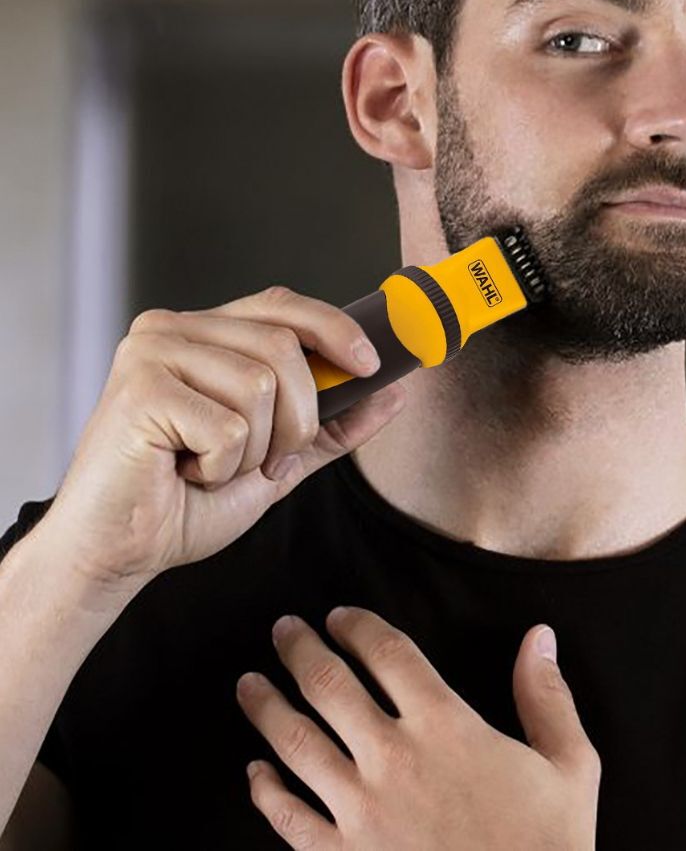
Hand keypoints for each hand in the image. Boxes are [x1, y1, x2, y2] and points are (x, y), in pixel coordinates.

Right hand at [40, 287, 405, 593]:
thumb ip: (332, 425)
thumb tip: (395, 393)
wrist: (118, 553)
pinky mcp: (139, 388)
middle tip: (268, 460)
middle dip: (298, 417)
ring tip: (211, 467)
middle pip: (283, 346)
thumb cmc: (184, 503)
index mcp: (203, 334)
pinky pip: (228, 425)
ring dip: (254, 448)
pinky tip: (183, 474)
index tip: (370, 365)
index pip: (281, 306)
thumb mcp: (278, 458)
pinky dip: (222, 466)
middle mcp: (173, 329)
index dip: (334, 328)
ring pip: (260, 385)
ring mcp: (151, 352)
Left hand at [236, 607, 600, 849]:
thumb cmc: (547, 848)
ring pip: (296, 744)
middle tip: (282, 629)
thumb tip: (540, 637)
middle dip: (299, 649)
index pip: (387, 653)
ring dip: (266, 707)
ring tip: (248, 683)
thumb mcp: (570, 768)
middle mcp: (393, 759)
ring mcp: (361, 813)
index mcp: (445, 726)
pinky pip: (289, 821)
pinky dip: (265, 794)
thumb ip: (548, 699)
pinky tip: (253, 773)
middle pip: (329, 685)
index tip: (339, 616)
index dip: (357, 626)